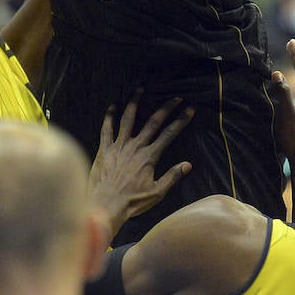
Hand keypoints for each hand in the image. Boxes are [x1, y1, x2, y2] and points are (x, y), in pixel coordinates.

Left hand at [88, 97, 192, 238]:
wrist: (108, 204)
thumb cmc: (133, 202)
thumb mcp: (157, 192)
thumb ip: (172, 176)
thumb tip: (188, 164)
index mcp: (149, 156)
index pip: (168, 134)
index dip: (180, 121)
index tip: (189, 110)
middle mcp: (135, 146)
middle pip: (152, 122)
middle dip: (165, 108)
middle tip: (176, 98)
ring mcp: (119, 145)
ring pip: (128, 119)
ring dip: (135, 103)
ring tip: (140, 90)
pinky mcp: (105, 148)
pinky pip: (107, 129)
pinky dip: (109, 116)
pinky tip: (112, 106)